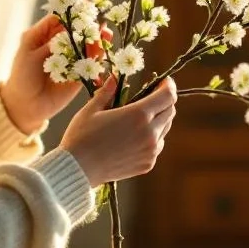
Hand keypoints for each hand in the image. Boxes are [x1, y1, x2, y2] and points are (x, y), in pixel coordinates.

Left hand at [0, 15, 109, 134]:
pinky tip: (102, 50)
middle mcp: (59, 44)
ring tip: (104, 35)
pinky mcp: (79, 74)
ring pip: (87, 45)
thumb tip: (70, 31)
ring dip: (97, 39)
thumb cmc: (22, 76)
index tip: (86, 4)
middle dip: (89, 24)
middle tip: (99, 22)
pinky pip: (91, 63)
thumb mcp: (30, 54)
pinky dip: (98, 56)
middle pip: (77, 30)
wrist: (26, 105)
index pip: (60, 18)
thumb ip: (50, 42)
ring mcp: (71, 59)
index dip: (73, 10)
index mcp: (44, 35)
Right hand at [60, 77, 176, 186]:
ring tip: (139, 117)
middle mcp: (150, 133)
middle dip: (163, 100)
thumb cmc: (81, 137)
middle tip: (150, 96)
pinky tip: (134, 136)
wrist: (78, 169)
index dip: (168, 85)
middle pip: (170, 111)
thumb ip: (107, 91)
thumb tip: (114, 77)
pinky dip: (152, 136)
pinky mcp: (148, 164)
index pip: (168, 96)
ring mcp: (151, 150)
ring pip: (165, 128)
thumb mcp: (92, 109)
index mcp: (138, 115)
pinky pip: (157, 145)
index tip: (162, 81)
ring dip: (158, 118)